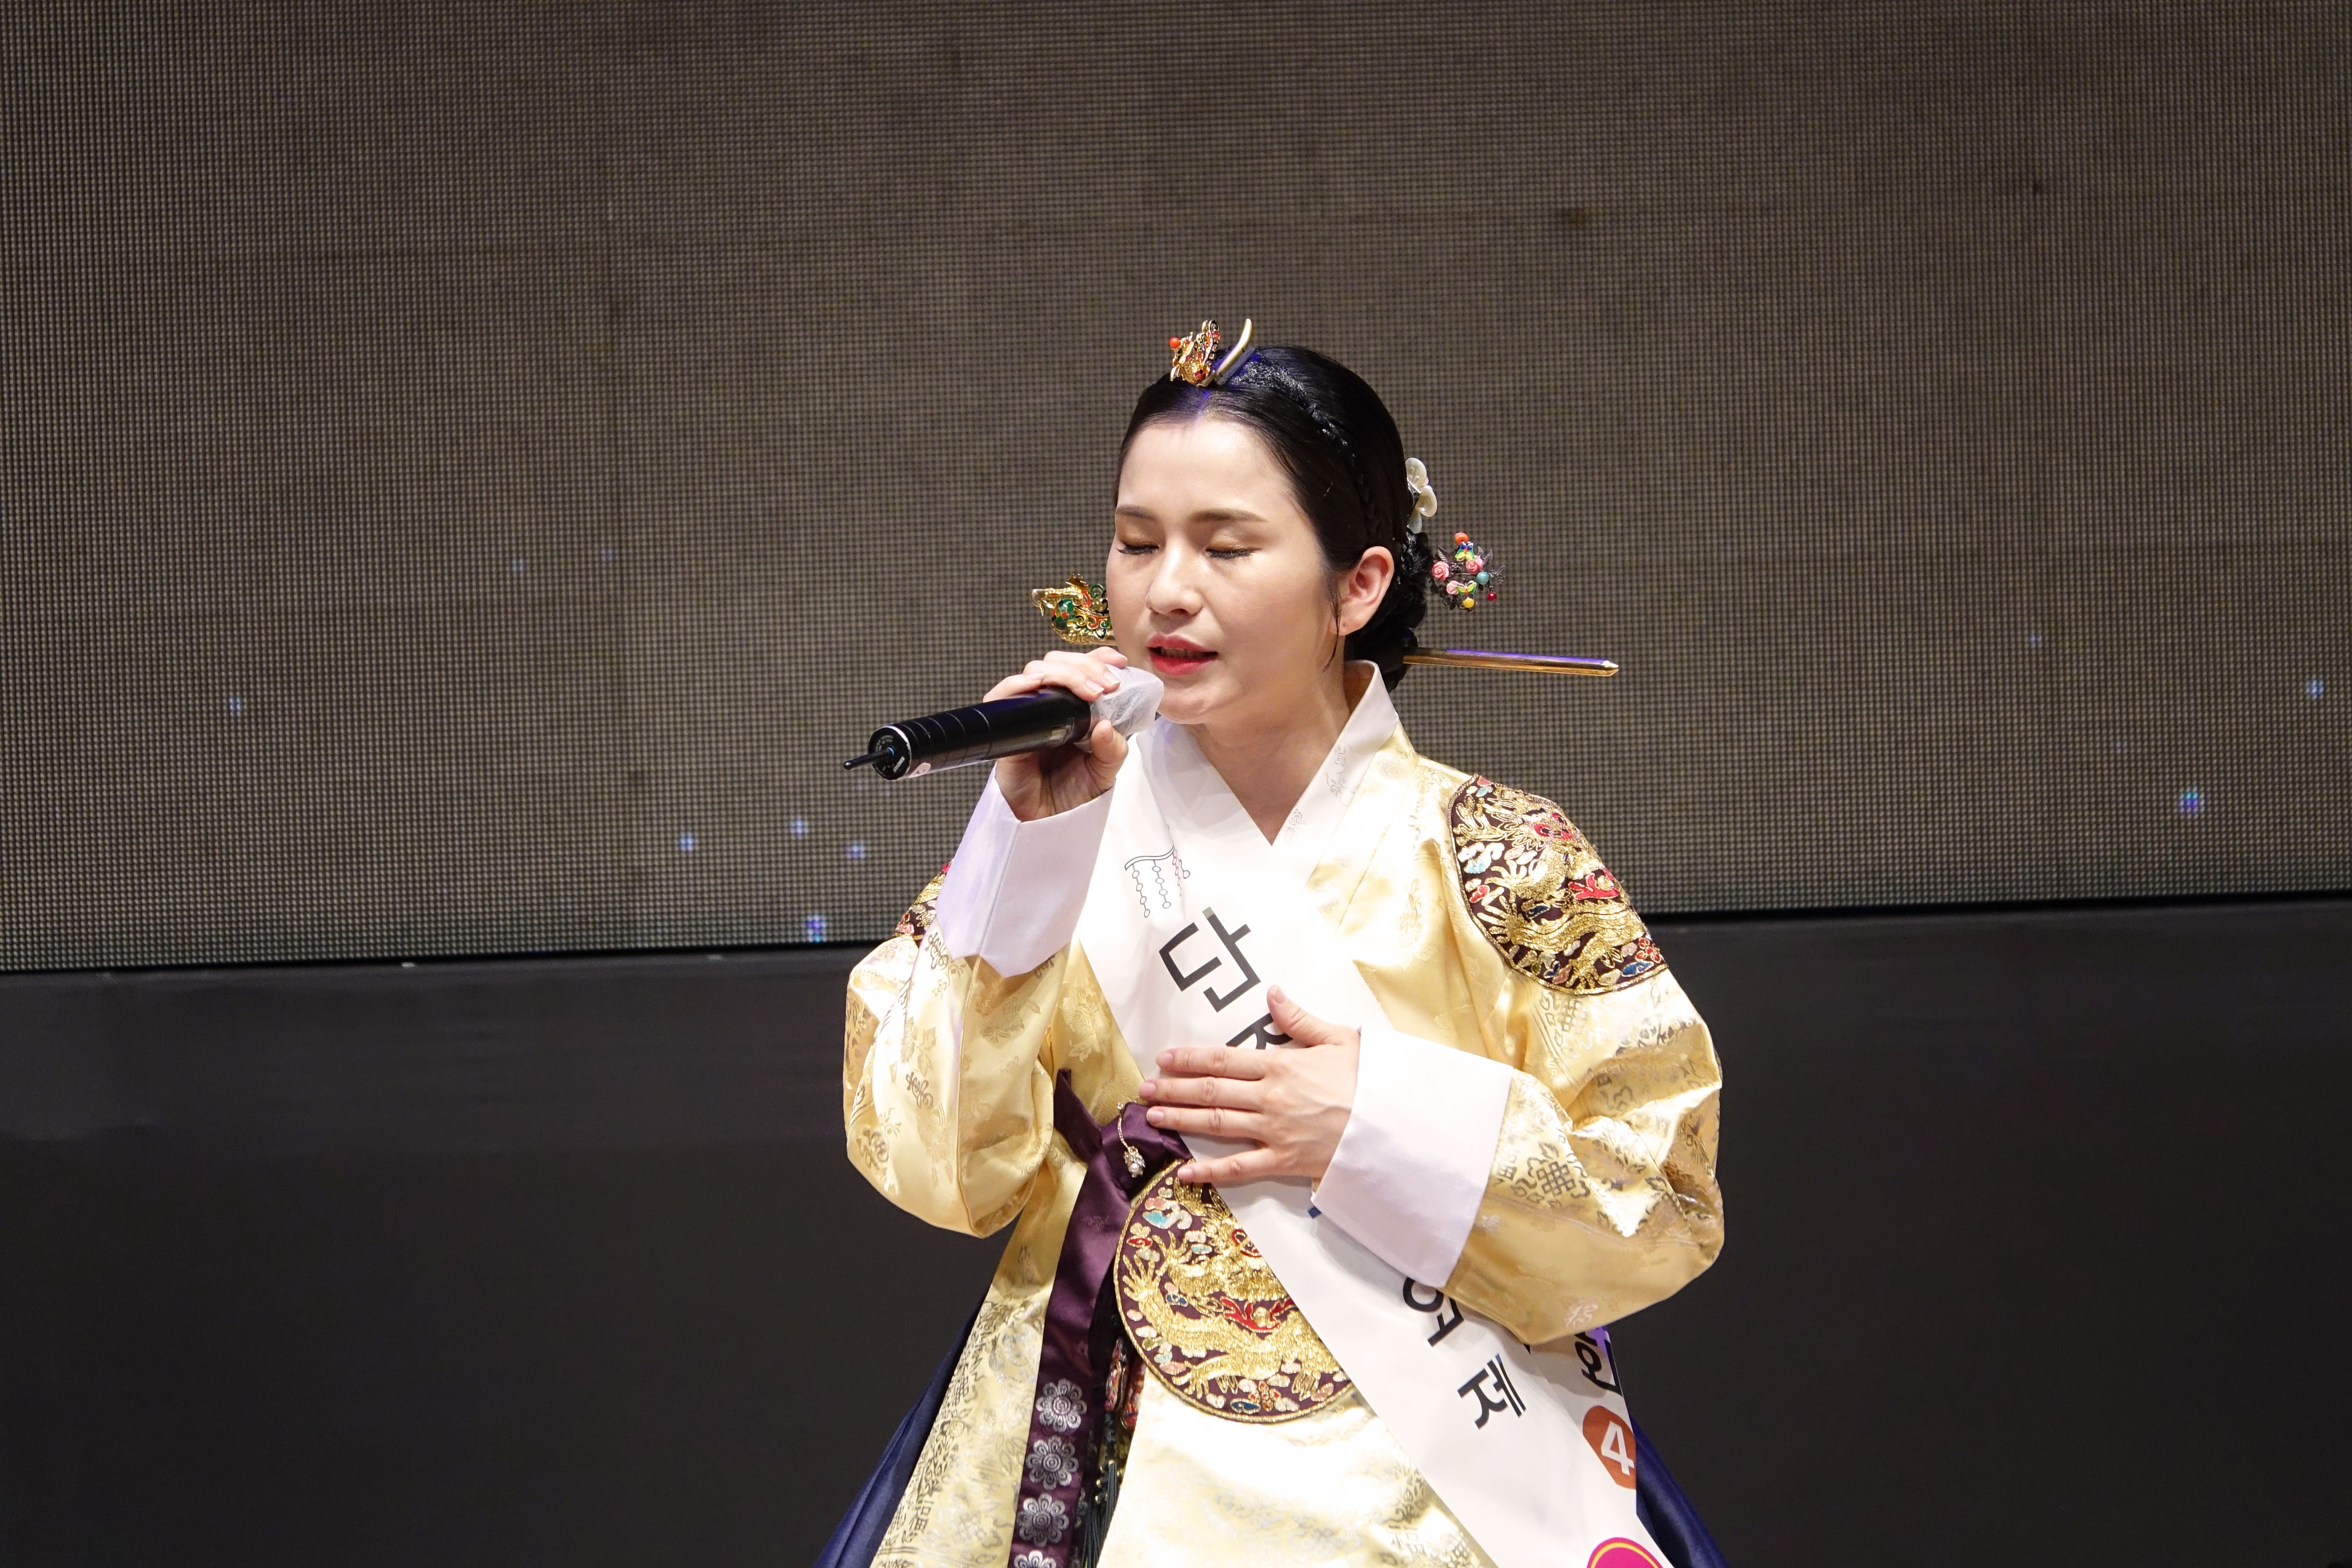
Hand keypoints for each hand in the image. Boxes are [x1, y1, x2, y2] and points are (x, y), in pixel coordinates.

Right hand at [988, 648, 1130, 820]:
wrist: (1049, 824)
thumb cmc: (1074, 794)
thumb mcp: (1105, 771)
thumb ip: (1112, 748)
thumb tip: (1103, 725)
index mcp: (1076, 707)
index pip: (1082, 667)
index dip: (1097, 658)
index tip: (1118, 663)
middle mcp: (1051, 705)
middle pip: (1058, 663)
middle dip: (1085, 667)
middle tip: (1107, 685)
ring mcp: (1027, 714)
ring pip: (1034, 673)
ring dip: (1062, 673)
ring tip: (1089, 691)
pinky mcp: (1006, 729)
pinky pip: (1002, 698)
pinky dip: (1016, 685)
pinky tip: (1035, 684)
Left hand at [1139, 987, 1358, 1183]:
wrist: (1394, 1124)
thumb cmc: (1369, 1079)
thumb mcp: (1338, 1038)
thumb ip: (1299, 1018)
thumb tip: (1272, 993)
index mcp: (1280, 1065)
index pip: (1222, 1059)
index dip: (1189, 1058)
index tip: (1164, 1058)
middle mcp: (1269, 1097)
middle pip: (1211, 1091)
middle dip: (1173, 1089)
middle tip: (1143, 1089)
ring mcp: (1274, 1130)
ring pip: (1217, 1125)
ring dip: (1182, 1120)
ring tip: (1153, 1117)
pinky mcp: (1283, 1160)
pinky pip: (1240, 1168)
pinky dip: (1211, 1171)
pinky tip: (1185, 1171)